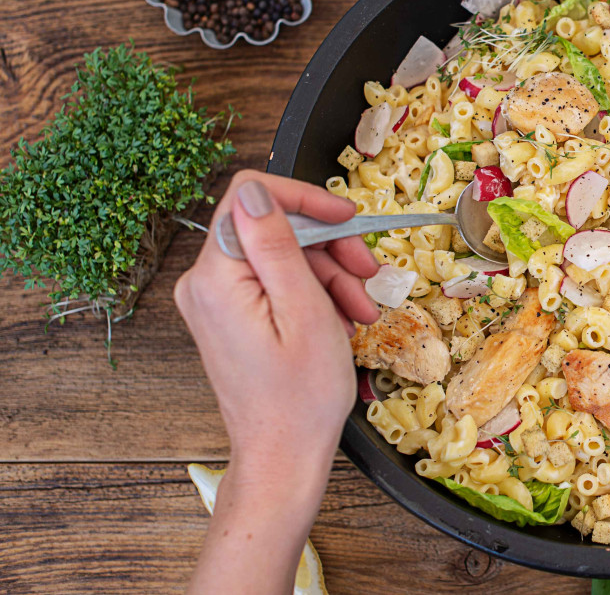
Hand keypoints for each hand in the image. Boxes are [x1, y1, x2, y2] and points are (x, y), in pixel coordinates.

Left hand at [174, 170, 379, 593]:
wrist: (283, 456)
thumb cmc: (300, 397)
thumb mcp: (304, 312)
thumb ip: (277, 246)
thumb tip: (257, 191)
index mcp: (216, 278)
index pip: (251, 197)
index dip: (305, 198)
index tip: (347, 218)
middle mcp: (204, 284)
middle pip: (272, 228)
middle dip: (327, 245)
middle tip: (369, 272)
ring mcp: (215, 302)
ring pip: (280, 256)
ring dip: (329, 274)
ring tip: (362, 309)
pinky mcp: (230, 317)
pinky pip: (274, 283)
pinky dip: (313, 293)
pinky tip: (343, 317)